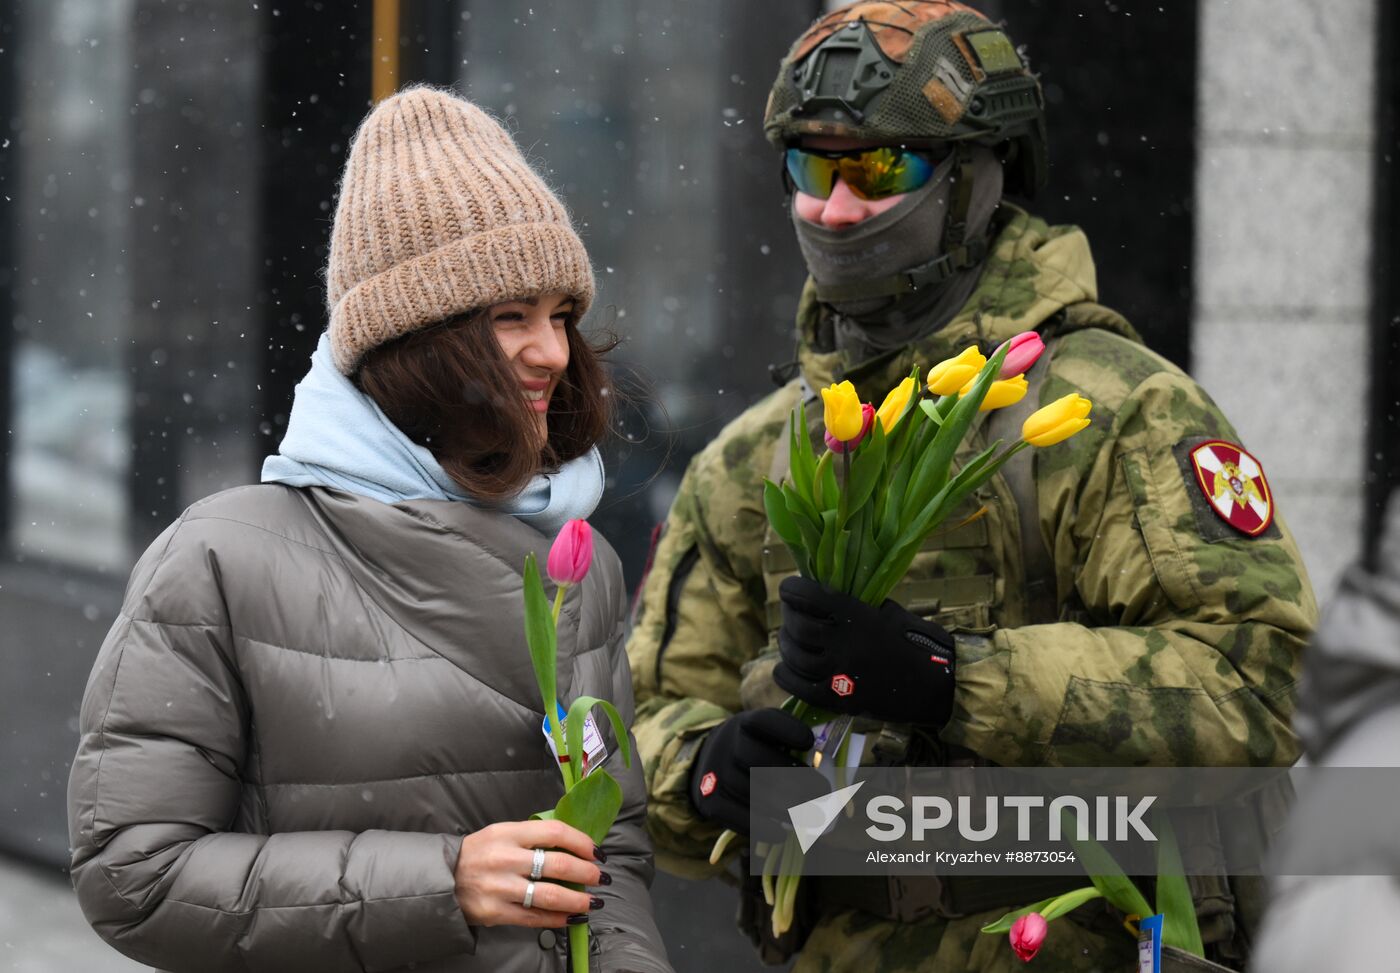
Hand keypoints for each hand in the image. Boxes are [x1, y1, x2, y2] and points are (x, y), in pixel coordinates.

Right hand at [454, 820, 606, 928]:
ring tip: (593, 902)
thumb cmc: (480, 853)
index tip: (596, 852)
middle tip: (600, 877)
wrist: (442, 878)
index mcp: (508, 833)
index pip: (555, 832)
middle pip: (558, 865)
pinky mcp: (496, 913)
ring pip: (550, 896)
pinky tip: (573, 917)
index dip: (581, 842)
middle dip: (586, 873)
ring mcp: (501, 888)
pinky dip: (559, 919)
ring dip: (579, 900)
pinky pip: (536, 918)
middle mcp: (505, 859)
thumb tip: (574, 845)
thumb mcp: (502, 833)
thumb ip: (533, 837)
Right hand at [690, 708, 824, 841]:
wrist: (711, 762)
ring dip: (784, 808)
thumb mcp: (766, 733)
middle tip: (822, 792)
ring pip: (750, 793)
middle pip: (758, 761)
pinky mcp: (710, 802)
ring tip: (810, 816)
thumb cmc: (753, 747)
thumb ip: (790, 742)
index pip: (764, 721)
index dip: (787, 730)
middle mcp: (726, 746)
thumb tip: (823, 761)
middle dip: (795, 779)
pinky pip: (736, 817)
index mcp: (744, 724)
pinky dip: (761, 827)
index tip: (809, 743)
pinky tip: (782, 833)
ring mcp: (715, 775)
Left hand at [774, 576, 955, 725]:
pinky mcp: (839, 701)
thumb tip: (827, 597)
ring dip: (787, 645)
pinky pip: (799, 687)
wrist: (939, 687)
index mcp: (857, 617)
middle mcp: (844, 644)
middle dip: (789, 617)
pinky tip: (783, 668)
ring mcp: (839, 675)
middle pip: (798, 627)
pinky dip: (786, 675)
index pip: (809, 596)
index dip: (792, 589)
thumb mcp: (890, 613)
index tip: (788, 588)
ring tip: (789, 639)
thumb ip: (858, 605)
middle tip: (791, 614)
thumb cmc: (920, 643)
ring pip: (796, 657)